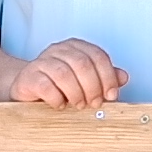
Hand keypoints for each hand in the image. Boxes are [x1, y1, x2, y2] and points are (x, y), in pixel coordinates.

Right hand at [5, 38, 125, 108]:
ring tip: (78, 105)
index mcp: (75, 47)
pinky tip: (60, 105)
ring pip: (64, 74)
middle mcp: (58, 50)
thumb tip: (123, 77)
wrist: (27, 88)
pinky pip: (45, 85)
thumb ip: (104, 77)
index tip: (111, 95)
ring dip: (76, 93)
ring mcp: (41, 62)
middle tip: (95, 103)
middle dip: (93, 87)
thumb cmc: (58, 84)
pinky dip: (56, 98)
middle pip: (82, 64)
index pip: (97, 56)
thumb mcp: (84, 80)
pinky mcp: (28, 77)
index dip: (108, 77)